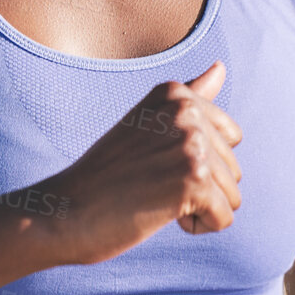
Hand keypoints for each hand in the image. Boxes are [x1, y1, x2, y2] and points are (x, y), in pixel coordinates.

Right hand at [41, 62, 242, 265]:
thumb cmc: (101, 178)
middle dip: (197, 190)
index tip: (151, 165)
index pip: (228, 138)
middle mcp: (186, 112)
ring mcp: (191, 144)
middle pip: (232, 169)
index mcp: (174, 94)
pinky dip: (195, 228)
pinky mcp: (193, 180)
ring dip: (195, 210)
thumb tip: (221, 67)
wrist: (63, 213)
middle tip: (147, 185)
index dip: (193, 164)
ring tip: (152, 199)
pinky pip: (223, 219)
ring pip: (231, 196)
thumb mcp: (144, 127)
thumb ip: (188, 98)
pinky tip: (157, 215)